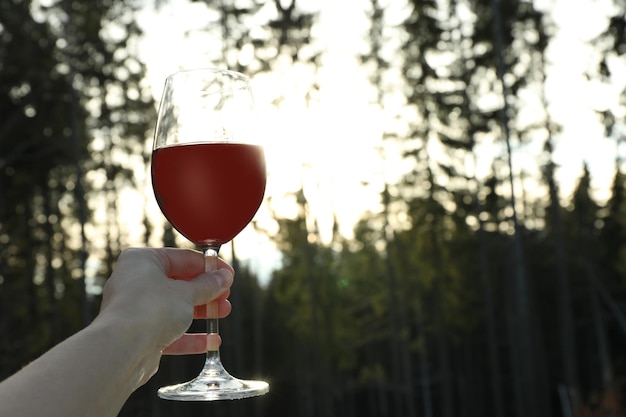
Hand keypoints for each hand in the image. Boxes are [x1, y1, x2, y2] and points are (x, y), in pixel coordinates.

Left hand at [97, 248, 233, 379]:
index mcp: (142, 260)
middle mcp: (134, 281)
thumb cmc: (149, 310)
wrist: (122, 349)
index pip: (182, 258)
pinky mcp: (138, 334)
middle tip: (225, 296)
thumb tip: (224, 277)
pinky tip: (209, 341)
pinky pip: (168, 331)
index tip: (228, 274)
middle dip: (206, 291)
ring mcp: (135, 309)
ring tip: (222, 314)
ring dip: (201, 311)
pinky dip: (189, 336)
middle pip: (179, 283)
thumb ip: (208, 285)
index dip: (209, 267)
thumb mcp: (187, 293)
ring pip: (175, 307)